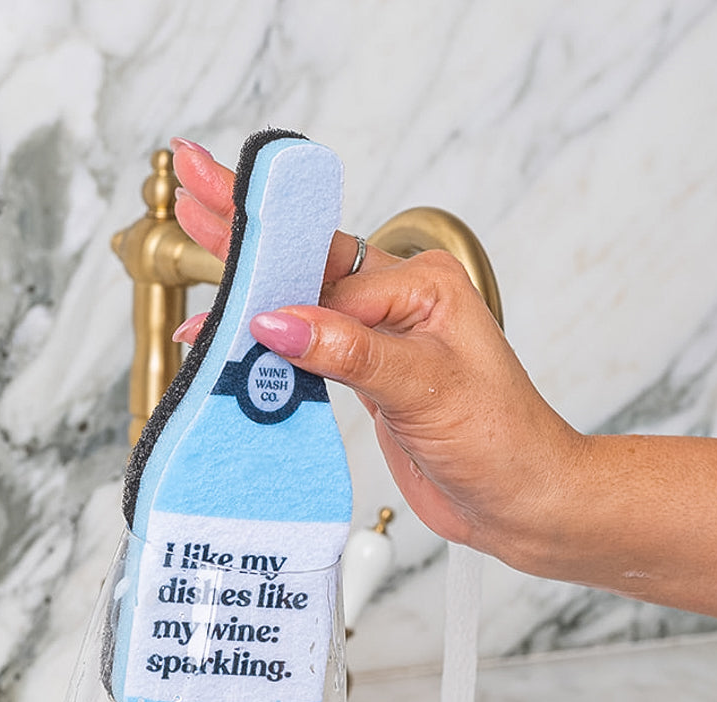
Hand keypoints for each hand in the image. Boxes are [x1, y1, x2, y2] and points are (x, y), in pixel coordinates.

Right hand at [170, 138, 716, 630]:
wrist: (521, 502)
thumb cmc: (503, 442)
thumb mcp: (429, 389)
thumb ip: (352, 352)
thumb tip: (278, 321)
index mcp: (420, 285)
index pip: (326, 265)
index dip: (266, 261)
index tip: (212, 218)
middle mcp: (396, 304)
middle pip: (306, 261)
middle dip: (246, 227)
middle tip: (195, 183)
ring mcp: (377, 340)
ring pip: (299, 302)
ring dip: (246, 285)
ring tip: (196, 249)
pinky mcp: (363, 378)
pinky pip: (303, 349)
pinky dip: (262, 345)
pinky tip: (230, 334)